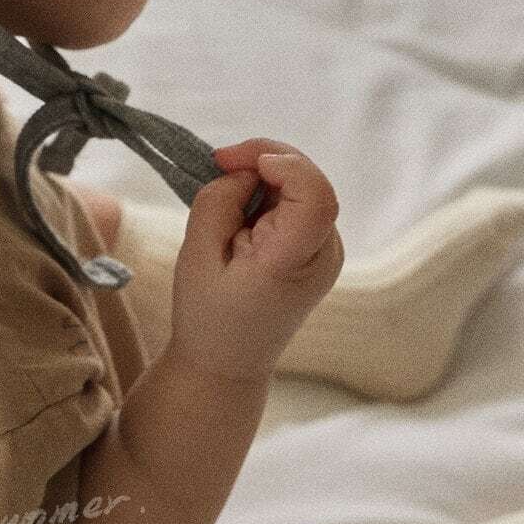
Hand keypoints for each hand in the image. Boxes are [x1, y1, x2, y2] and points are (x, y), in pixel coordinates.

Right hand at [165, 138, 343, 384]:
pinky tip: (242, 215)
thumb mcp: (196, 256)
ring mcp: (327, 253)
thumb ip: (219, 203)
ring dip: (265, 178)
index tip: (230, 161)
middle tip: (218, 164)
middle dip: (264, 159)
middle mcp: (323, 254)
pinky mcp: (318, 250)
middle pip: (310, 182)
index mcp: (293, 262)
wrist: (227, 364)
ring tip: (227, 204)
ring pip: (304, 187)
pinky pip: (299, 203)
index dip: (279, 162)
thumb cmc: (206, 316)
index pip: (314, 195)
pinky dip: (270, 194)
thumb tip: (245, 171)